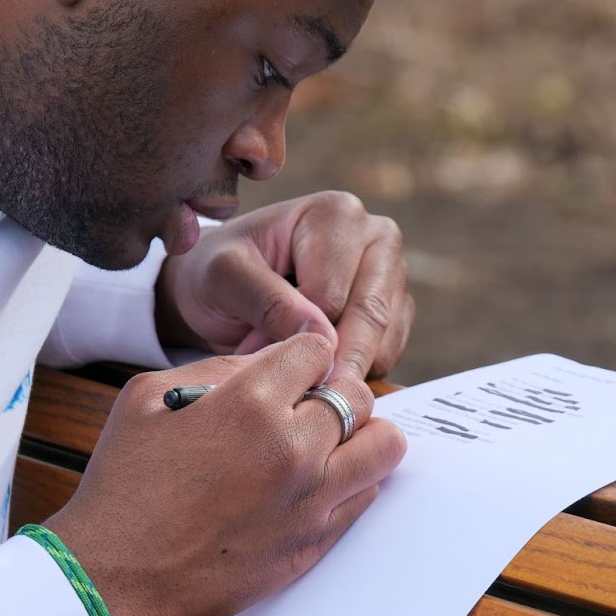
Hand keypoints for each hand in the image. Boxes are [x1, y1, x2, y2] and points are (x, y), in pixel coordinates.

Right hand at [42, 333, 406, 615]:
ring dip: (363, 433)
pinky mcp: (314, 543)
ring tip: (332, 439)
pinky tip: (318, 479)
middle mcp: (293, 448)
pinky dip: (353, 480)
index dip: (304, 354)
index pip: (317, 350)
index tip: (293, 369)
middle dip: (335, 390)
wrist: (116, 574)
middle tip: (309, 403)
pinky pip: (366, 497)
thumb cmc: (124, 483)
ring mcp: (310, 500)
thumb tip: (268, 362)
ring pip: (383, 446)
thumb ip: (218, 369)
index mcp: (250, 403)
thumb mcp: (149, 396)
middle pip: (358, 394)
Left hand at [155, 191, 413, 380]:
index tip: (271, 366)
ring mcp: (391, 273)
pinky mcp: (396, 308)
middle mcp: (376, 236)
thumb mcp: (224, 277)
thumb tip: (322, 339)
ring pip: (385, 338)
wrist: (223, 284)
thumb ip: (267, 301)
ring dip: (345, 370)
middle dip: (333, 362)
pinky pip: (390, 353)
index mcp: (336, 214)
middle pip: (370, 313)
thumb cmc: (219, 271)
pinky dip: (357, 373)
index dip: (301, 337)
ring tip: (298, 378)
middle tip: (304, 401)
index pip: (333, 293)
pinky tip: (319, 372)